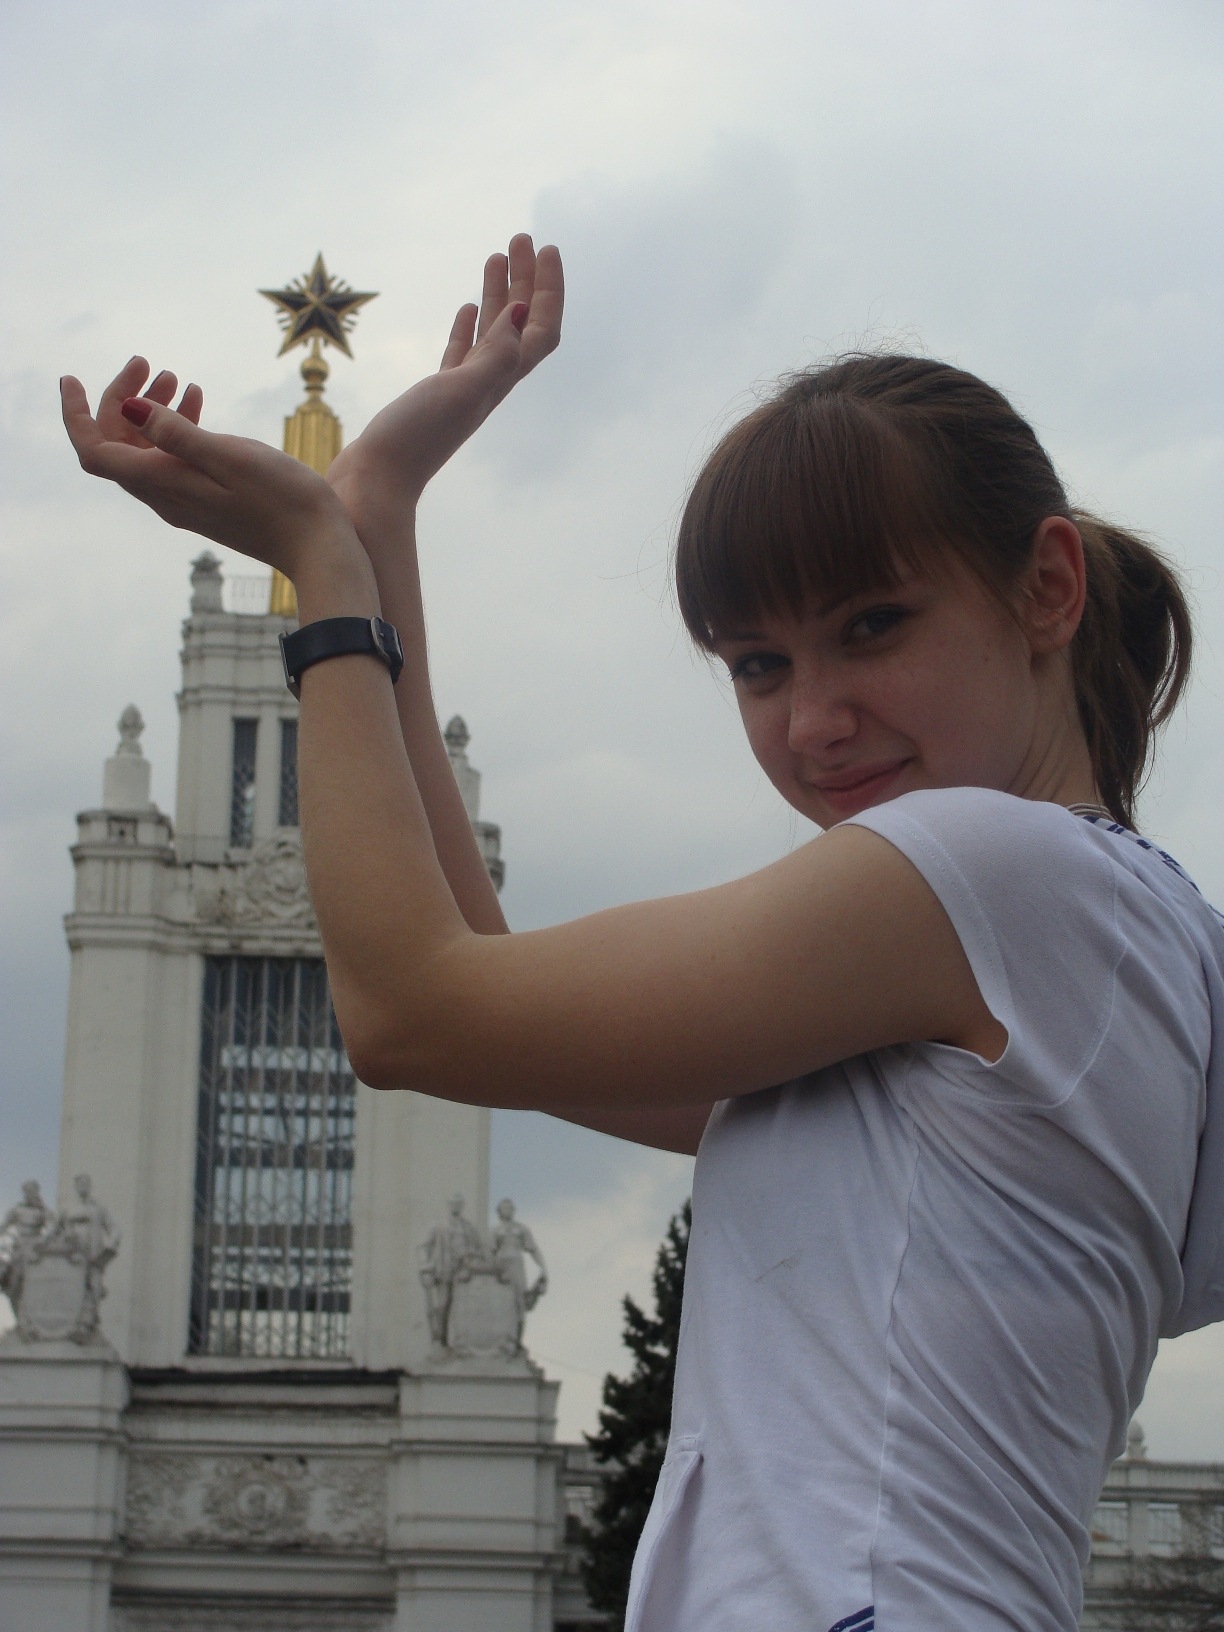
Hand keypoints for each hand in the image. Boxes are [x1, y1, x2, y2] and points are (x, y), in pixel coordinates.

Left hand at [62, 357, 364, 583]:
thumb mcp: (230, 457)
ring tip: (175, 377)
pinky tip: (196, 403)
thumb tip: (129, 410)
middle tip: (148, 364)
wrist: (320, 546)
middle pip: (117, 446)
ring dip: (149, 411)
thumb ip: (176, 433)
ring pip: (145, 450)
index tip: (72, 378)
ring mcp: (186, 501)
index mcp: (163, 484)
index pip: (95, 451)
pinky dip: (174, 428)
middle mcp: (165, 497)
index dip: (75, 414)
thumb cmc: (283, 500)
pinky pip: (172, 460)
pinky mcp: (206, 501)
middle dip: (120, 400)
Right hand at [328, 234, 562, 526]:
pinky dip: (469, 326)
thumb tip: (522, 310)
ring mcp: (461, 390)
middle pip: (520, 324)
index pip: (540, 329)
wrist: (375, 481)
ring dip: (499, 294)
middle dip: (526, 280)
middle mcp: (487, 384)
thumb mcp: (460, 391)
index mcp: (499, 381)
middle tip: (520, 238)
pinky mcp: (434, 396)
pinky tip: (468, 308)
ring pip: (491, 333)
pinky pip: (461, 354)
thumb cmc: (415, 439)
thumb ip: (494, 354)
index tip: (545, 248)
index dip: (549, 290)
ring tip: (496, 256)